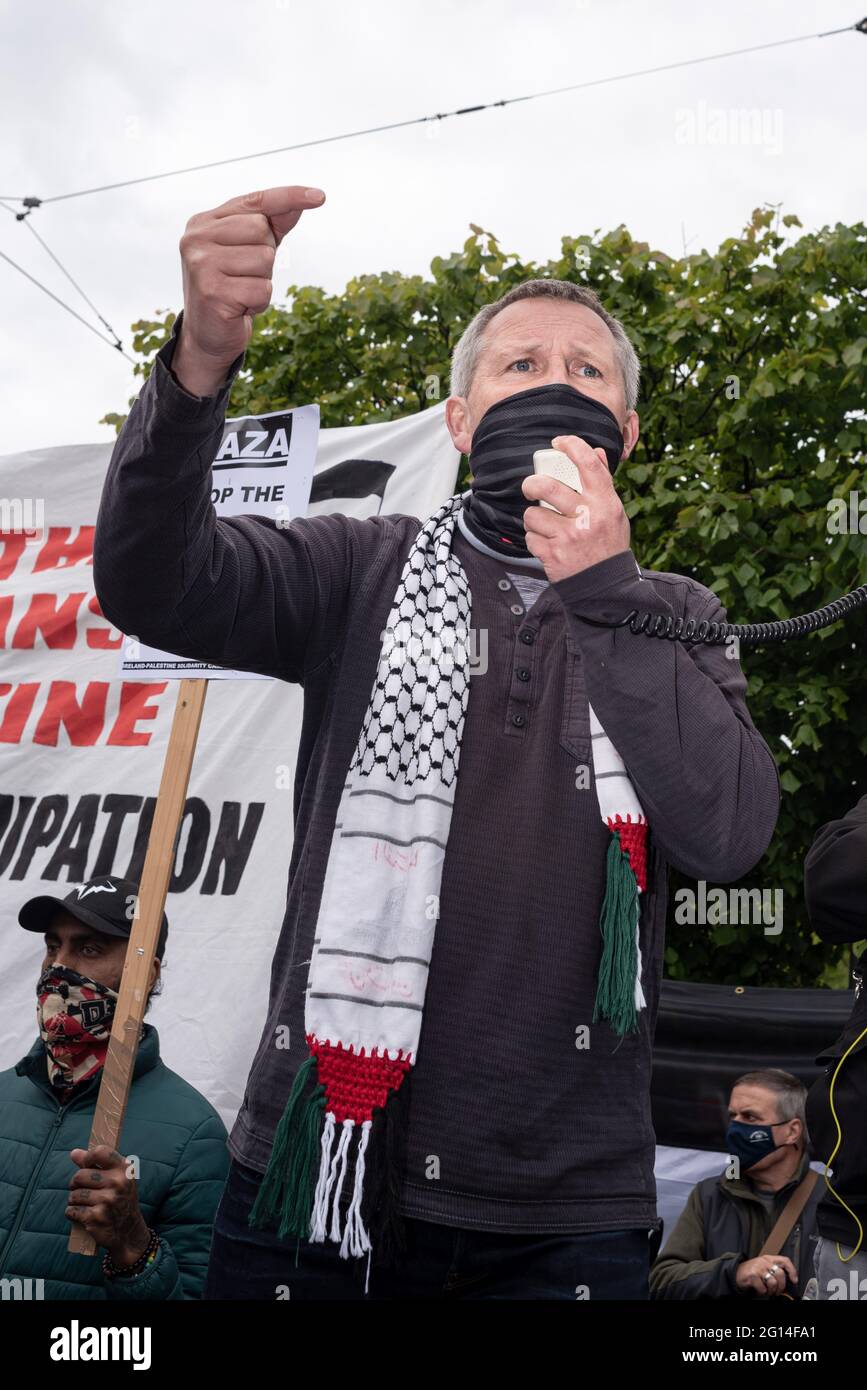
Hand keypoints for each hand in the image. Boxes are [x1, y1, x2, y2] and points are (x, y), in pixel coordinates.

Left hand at [66, 1145, 150, 1263]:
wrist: (129, 1231)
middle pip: (80, 1176)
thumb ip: (95, 1164)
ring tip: (85, 1204)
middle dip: (76, 1184)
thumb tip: (74, 1153)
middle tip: (83, 1190)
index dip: (87, 1157)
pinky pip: (72, 1210)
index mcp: (124, 1170)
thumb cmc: (119, 1199)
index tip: (85, 1164)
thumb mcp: (115, 1178)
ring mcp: (107, 1200)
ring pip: (74, 1195)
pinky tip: (83, 1215)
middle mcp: (118, 1183)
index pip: (99, 1152)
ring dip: (74, 1200)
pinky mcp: (96, 1217)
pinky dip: (73, 1213)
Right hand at [174, 183, 326, 394]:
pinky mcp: (212, 292)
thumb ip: (274, 224)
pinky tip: (240, 307)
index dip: (288, 197)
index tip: (320, 196)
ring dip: (262, 282)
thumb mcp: (251, 251)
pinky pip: (262, 289)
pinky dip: (259, 303)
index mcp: (204, 222)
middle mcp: (197, 237)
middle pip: (261, 230)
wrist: (207, 335)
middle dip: (265, 256)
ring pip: (264, 260)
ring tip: (241, 292)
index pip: (254, 201)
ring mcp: (202, 264)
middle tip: (244, 276)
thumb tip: (307, 200)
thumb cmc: (232, 287)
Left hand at [521, 434, 630, 581]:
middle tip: (531, 488)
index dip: (572, 446)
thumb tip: (596, 453)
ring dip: (533, 519)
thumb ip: (603, 484)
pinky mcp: (553, 556)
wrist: (606, 587)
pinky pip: (530, 538)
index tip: (559, 442)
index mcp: (605, 503)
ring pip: (532, 515)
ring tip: (545, 526)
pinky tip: (548, 545)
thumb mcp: (615, 513)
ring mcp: (568, 538)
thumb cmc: (608, 545)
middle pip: (547, 487)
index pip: (589, 465)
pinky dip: (534, 541)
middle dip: (531, 484)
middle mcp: (587, 518)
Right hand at [735, 1254, 797, 1295]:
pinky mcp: (752, 1275)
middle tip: (777, 1291)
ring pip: (773, 1282)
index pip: (785, 1261)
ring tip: (767, 1291)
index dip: (792, 1271)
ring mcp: (758, 1268)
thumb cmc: (752, 1271)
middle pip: (780, 1274)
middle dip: (781, 1286)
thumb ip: (774, 1270)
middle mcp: (764, 1262)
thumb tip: (788, 1280)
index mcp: (769, 1259)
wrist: (736, 1272)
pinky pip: (763, 1288)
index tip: (794, 1280)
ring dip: (771, 1291)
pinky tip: (759, 1289)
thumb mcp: (764, 1267)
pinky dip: (762, 1292)